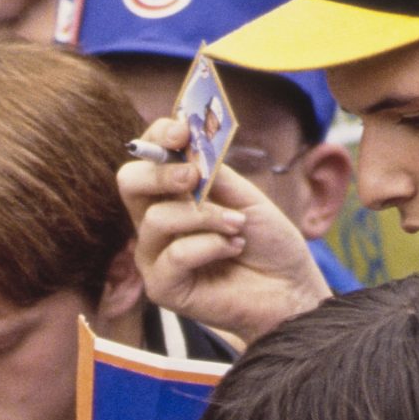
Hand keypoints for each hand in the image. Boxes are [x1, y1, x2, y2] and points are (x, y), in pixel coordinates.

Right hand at [122, 123, 330, 343]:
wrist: (289, 289)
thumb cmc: (267, 245)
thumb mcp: (244, 197)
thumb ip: (213, 173)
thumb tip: (188, 146)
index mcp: (172, 195)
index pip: (147, 156)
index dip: (158, 137)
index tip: (181, 130)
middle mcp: (156, 223)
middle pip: (129, 182)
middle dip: (161, 172)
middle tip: (194, 176)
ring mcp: (155, 256)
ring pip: (158, 219)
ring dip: (205, 217)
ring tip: (237, 226)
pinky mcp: (162, 287)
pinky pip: (175, 254)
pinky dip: (209, 246)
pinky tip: (232, 250)